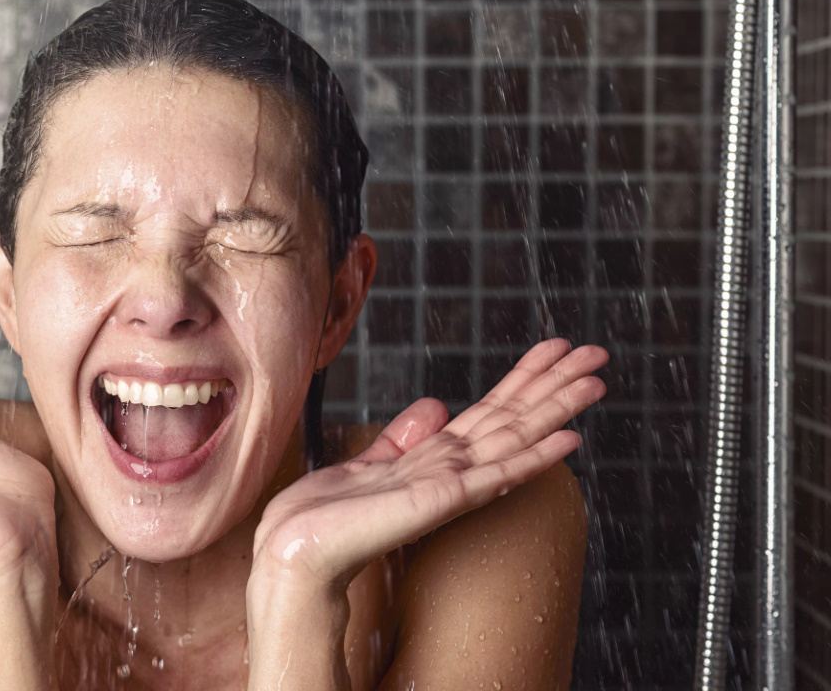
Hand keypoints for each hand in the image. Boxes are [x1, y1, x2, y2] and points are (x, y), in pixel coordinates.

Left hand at [251, 338, 606, 589]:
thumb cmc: (326, 516)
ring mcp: (453, 486)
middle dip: (555, 385)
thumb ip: (406, 438)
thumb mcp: (368, 462)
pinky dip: (534, 456)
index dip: (525, 378)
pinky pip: (499, 474)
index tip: (556, 349)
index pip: (492, 410)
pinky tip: (568, 440)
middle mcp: (452, 471)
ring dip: (558, 411)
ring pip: (516, 439)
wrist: (299, 549)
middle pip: (515, 418)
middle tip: (598, 355)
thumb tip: (436, 406)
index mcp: (436, 459)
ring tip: (597, 383)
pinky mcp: (443, 500)